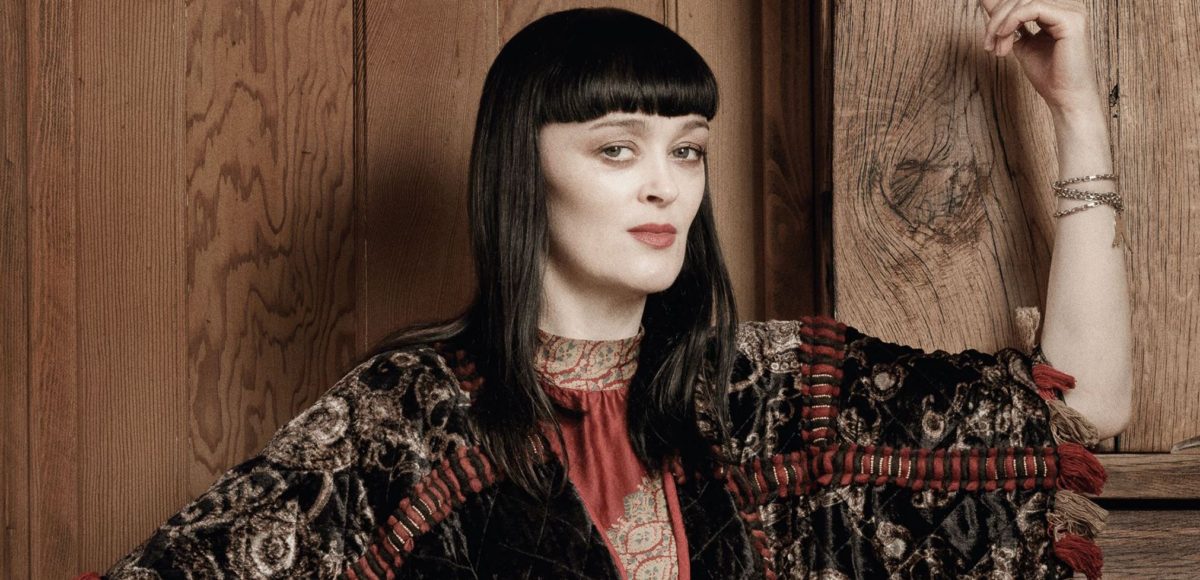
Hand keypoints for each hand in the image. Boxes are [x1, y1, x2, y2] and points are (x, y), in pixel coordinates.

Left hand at [978, 0, 1104, 115]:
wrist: (1065, 99)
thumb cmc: (1048, 76)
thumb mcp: (1021, 43)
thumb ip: (1008, 24)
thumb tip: (987, 3)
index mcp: (1058, 10)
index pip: (1022, 0)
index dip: (999, 8)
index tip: (986, 30)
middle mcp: (1068, 5)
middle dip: (996, 18)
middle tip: (987, 44)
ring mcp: (1072, 10)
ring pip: (1024, 1)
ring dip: (1001, 23)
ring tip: (995, 48)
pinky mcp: (1070, 19)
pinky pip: (1032, 7)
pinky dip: (1011, 21)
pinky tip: (1004, 38)